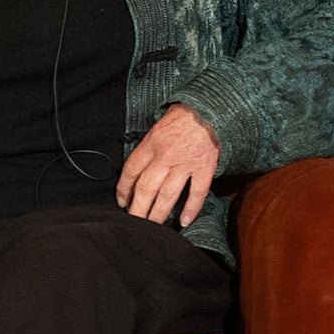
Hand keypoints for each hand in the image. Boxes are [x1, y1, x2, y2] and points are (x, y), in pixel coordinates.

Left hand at [117, 104, 220, 226]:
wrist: (212, 107)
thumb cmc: (185, 113)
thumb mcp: (158, 124)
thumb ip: (150, 144)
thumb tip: (141, 164)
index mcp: (151, 144)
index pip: (131, 170)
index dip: (123, 188)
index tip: (121, 200)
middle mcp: (165, 157)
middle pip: (146, 188)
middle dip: (137, 208)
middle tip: (133, 222)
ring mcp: (186, 164)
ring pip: (167, 195)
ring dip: (158, 213)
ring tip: (153, 226)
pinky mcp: (205, 168)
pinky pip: (197, 192)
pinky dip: (191, 209)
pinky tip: (184, 221)